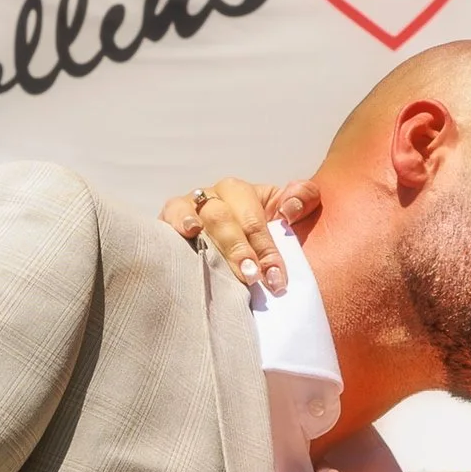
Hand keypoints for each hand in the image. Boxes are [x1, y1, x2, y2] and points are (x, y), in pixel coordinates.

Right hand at [159, 176, 319, 296]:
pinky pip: (171, 212)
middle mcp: (214, 195)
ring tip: (224, 268)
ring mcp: (189, 204)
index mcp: (241, 192)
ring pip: (200, 216)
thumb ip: (302, 199)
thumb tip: (290, 208)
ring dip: (215, 243)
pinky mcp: (168, 216)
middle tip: (252, 277)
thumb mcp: (284, 212)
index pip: (256, 221)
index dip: (267, 250)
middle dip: (240, 250)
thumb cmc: (257, 233)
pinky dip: (180, 220)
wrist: (228, 244)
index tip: (276, 279)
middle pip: (226, 218)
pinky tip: (189, 232)